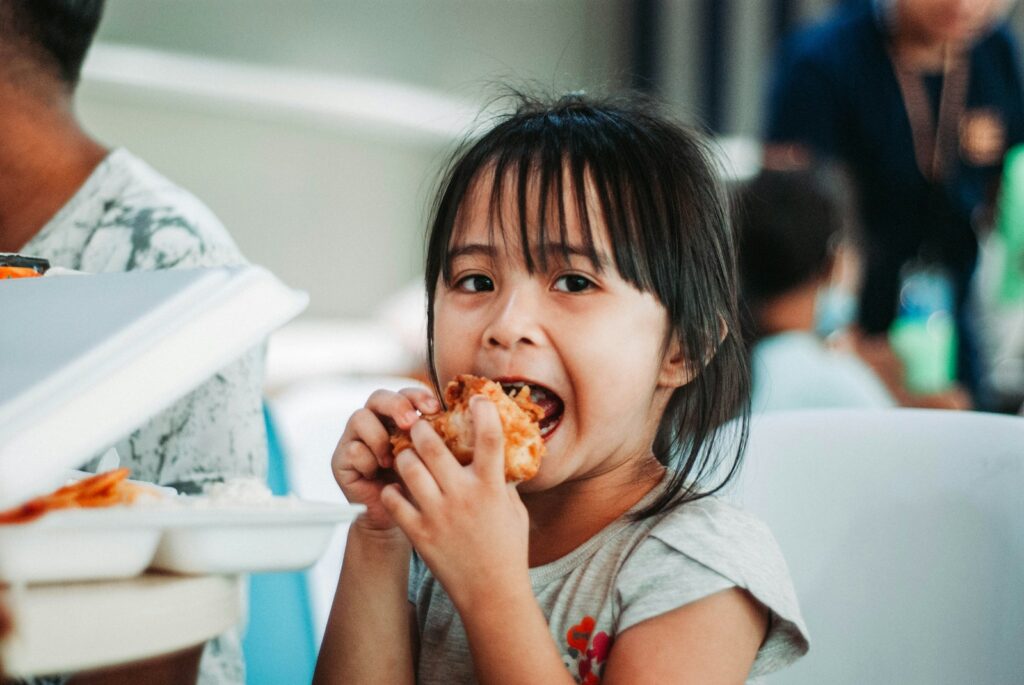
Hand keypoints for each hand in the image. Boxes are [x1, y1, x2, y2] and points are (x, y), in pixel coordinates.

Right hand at [331, 387, 439, 533]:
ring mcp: (355, 438)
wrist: (396, 518)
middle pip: (378, 397)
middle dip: (396, 406)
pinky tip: (378, 475)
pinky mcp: (341, 459)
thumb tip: (462, 421)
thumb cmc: (418, 486)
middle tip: (411, 423)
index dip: (418, 396)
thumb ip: (438, 438)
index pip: (405, 394)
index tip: (435, 409)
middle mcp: (375, 422)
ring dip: (379, 437)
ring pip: (359, 418)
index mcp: (398, 418)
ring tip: (391, 459)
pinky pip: (352, 449)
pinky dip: (368, 461)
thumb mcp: (432, 459)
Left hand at [381, 395, 530, 609]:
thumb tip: (502, 454)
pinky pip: (393, 500)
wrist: (492, 593)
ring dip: (404, 456)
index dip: (483, 411)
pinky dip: (392, 490)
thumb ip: (504, 481)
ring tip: (406, 456)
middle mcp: (463, 496)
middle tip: (419, 425)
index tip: (476, 397)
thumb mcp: (514, 510)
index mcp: (491, 487)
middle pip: (432, 446)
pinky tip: (397, 489)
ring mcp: (438, 515)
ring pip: (407, 468)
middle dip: (421, 428)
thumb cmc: (507, 549)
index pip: (489, 438)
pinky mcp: (419, 533)